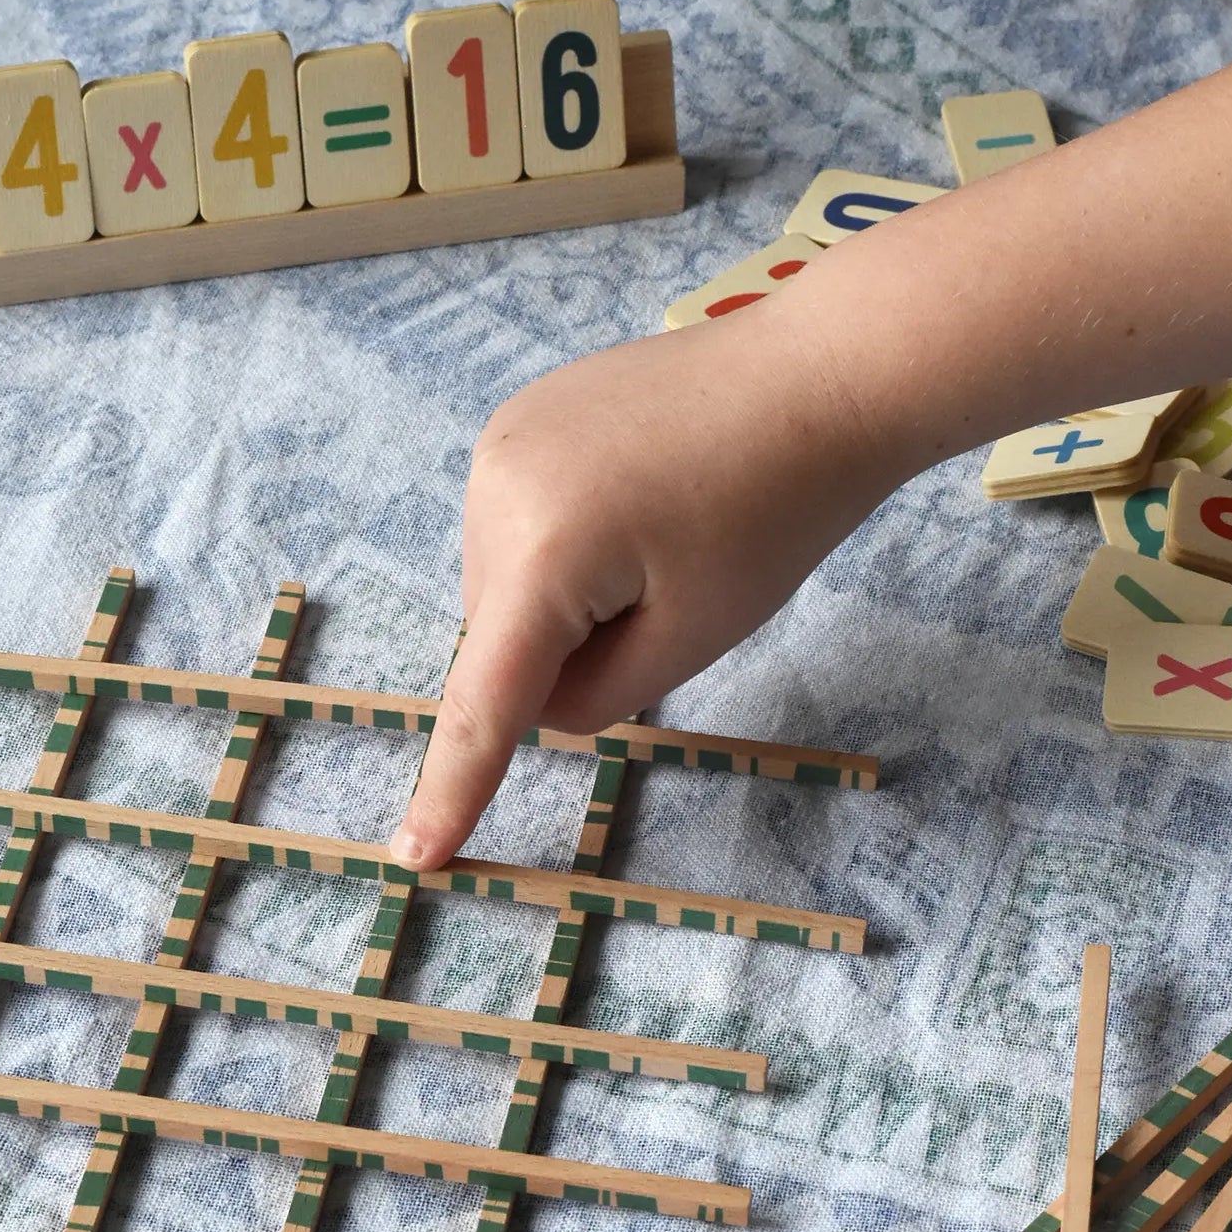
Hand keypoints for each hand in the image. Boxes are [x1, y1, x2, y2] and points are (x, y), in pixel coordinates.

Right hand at [388, 298, 899, 869]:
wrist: (815, 375)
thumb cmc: (776, 511)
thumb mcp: (694, 634)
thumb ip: (597, 695)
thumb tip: (534, 697)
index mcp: (541, 551)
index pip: (485, 696)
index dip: (454, 784)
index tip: (416, 856)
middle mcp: (493, 488)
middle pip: (501, 634)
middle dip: (564, 648)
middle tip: (669, 597)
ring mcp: (500, 441)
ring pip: (507, 580)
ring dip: (563, 594)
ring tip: (661, 534)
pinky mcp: (519, 416)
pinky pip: (517, 522)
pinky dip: (561, 542)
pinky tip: (637, 499)